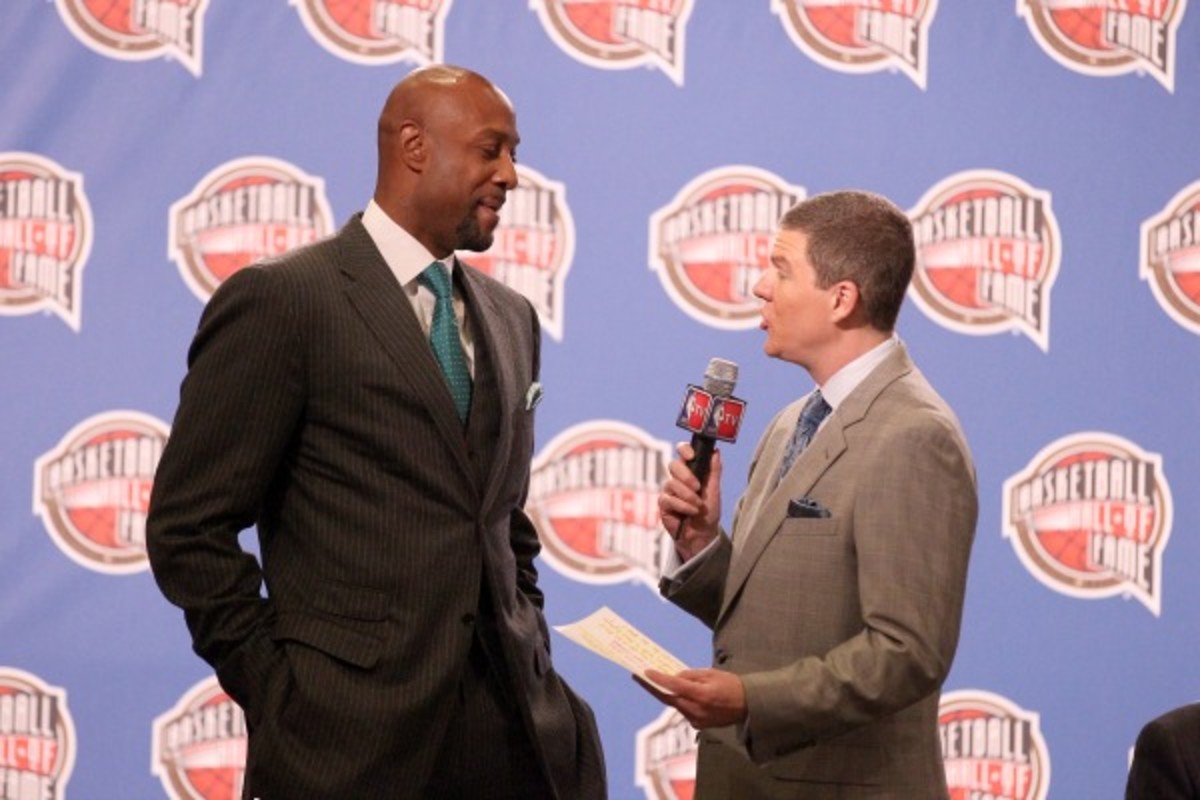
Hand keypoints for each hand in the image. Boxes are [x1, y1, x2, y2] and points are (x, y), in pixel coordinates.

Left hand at [634, 668, 746, 728]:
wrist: (748, 706)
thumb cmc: (731, 685)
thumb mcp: (711, 674)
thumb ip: (691, 675)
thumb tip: (674, 677)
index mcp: (702, 695)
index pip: (674, 686)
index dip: (658, 679)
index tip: (645, 672)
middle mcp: (697, 710)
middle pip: (669, 698)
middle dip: (654, 688)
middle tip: (640, 677)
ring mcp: (697, 720)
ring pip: (675, 705)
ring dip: (668, 694)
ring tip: (658, 681)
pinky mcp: (698, 725)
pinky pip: (684, 710)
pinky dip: (680, 701)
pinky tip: (681, 693)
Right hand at [657, 443, 722, 559]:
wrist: (703, 534)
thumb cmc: (708, 512)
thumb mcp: (714, 490)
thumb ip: (714, 470)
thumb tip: (715, 451)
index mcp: (691, 471)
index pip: (682, 452)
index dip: (684, 450)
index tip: (691, 456)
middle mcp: (678, 478)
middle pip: (673, 465)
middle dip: (686, 476)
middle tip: (697, 487)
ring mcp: (669, 490)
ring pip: (672, 483)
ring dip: (688, 496)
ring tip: (698, 506)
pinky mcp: (663, 503)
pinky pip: (668, 499)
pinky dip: (682, 506)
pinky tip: (690, 512)